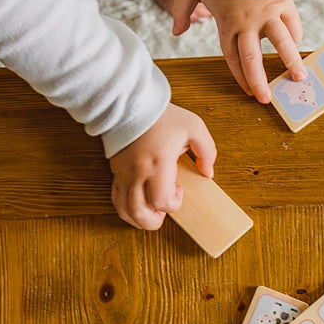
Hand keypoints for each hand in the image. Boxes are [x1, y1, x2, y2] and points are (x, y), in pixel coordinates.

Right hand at [109, 104, 216, 230]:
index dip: (174, 204)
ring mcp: (123, 173)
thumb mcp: (193, 127)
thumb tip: (208, 172)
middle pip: (139, 213)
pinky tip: (138, 204)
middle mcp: (137, 172)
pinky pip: (116, 198)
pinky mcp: (115, 171)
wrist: (129, 102)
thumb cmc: (162, 115)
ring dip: (139, 218)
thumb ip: (207, 151)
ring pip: (124, 210)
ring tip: (152, 211)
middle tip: (164, 212)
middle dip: (154, 221)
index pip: (161, 201)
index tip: (180, 190)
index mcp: (157, 163)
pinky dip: (126, 208)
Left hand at [167, 0, 306, 102]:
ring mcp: (267, 13)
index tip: (249, 92)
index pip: (233, 59)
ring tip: (300, 78)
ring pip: (281, 44)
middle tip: (269, 99)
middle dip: (261, 82)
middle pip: (253, 59)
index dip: (241, 78)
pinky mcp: (282, 1)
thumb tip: (176, 32)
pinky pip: (292, 24)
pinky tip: (297, 48)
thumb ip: (182, 10)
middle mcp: (247, 23)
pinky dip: (295, 37)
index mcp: (226, 23)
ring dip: (291, 63)